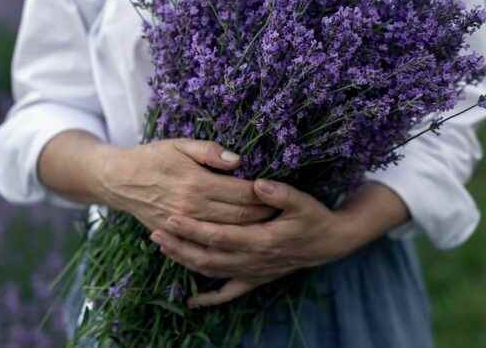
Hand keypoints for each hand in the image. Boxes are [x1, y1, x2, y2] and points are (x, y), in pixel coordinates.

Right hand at [95, 139, 276, 229]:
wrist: (118, 180)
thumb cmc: (153, 157)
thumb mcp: (180, 144)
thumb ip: (210, 151)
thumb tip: (238, 161)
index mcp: (197, 182)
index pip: (242, 193)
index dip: (264, 195)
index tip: (280, 193)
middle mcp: (192, 207)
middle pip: (240, 216)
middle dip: (263, 215)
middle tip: (282, 213)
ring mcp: (183, 225)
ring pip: (227, 233)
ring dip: (250, 231)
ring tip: (269, 227)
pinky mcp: (175, 235)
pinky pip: (206, 245)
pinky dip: (226, 244)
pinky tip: (241, 241)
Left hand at [151, 179, 364, 307]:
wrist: (331, 242)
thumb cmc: (314, 217)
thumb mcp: (302, 201)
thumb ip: (280, 193)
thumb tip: (257, 184)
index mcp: (261, 239)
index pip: (218, 235)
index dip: (192, 228)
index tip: (170, 217)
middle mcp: (253, 260)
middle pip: (208, 256)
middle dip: (179, 245)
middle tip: (155, 232)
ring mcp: (253, 272)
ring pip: (213, 272)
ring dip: (186, 262)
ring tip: (164, 249)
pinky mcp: (257, 279)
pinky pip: (229, 293)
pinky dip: (210, 298)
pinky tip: (192, 301)